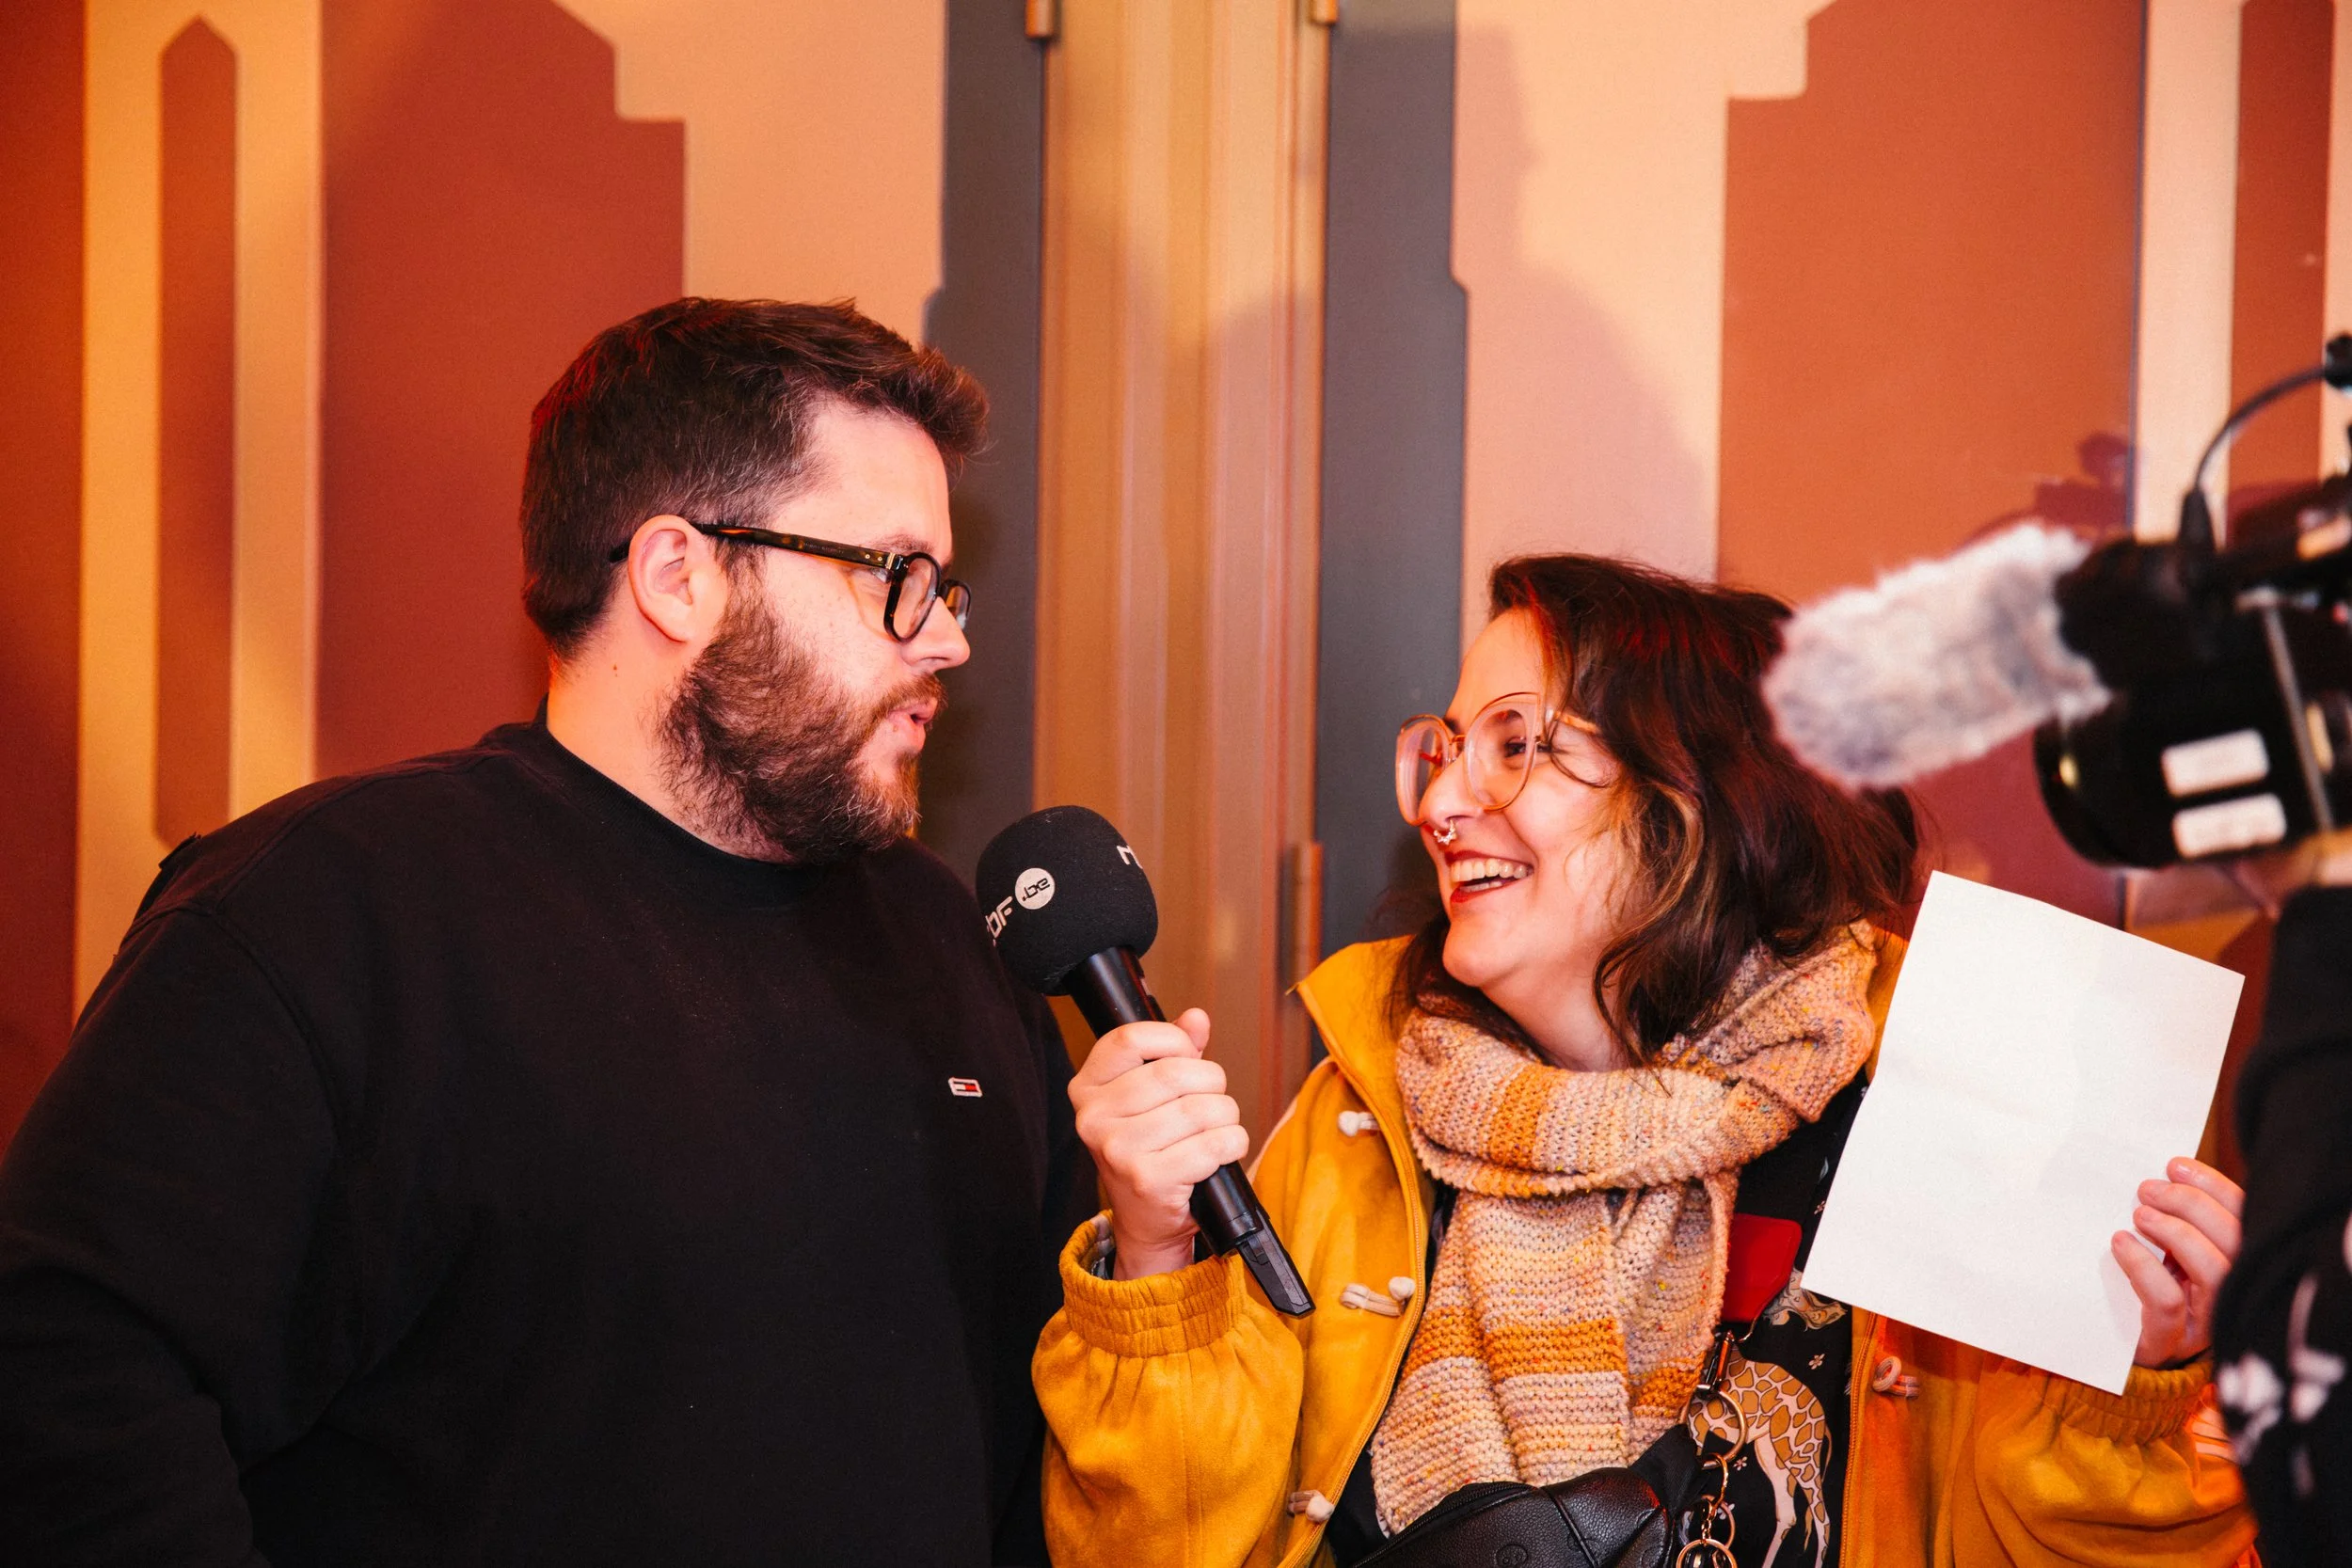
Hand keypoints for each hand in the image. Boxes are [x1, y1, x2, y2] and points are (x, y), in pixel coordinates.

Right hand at [1068, 1009, 1248, 1279]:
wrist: (1146, 1219)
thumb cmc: (1151, 1149)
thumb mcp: (1153, 1095)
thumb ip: (1175, 1052)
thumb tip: (1196, 1018)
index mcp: (1087, 1087)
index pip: (1131, 1038)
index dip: (1173, 1040)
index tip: (1188, 1057)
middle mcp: (1093, 1117)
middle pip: (1175, 1072)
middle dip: (1212, 1083)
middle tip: (1213, 1101)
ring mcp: (1117, 1150)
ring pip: (1201, 1108)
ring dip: (1227, 1117)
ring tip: (1218, 1129)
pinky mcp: (1147, 1179)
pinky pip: (1212, 1144)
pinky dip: (1231, 1143)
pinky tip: (1221, 1152)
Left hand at [2112, 1156, 2242, 1366]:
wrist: (2112, 1350)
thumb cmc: (2139, 1287)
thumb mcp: (2165, 1252)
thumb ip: (2174, 1222)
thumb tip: (2163, 1176)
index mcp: (2236, 1265)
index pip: (2243, 1219)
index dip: (2214, 1187)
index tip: (2175, 1165)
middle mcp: (2232, 1294)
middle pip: (2236, 1242)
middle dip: (2192, 1205)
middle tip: (2147, 1189)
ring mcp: (2205, 1322)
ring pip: (2214, 1272)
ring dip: (2176, 1233)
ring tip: (2140, 1215)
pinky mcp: (2170, 1342)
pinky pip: (2168, 1302)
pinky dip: (2144, 1266)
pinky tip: (2120, 1243)